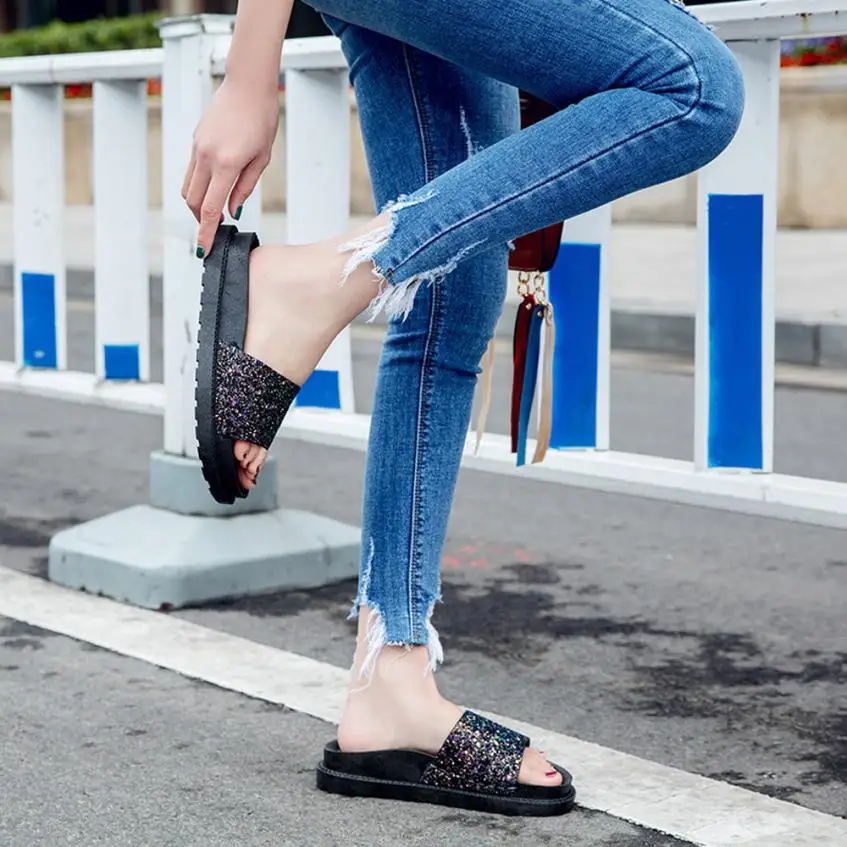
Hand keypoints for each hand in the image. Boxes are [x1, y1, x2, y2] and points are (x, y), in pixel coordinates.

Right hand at [182, 77, 279, 256]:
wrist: (247, 85)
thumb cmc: (262, 121)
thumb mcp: (261, 159)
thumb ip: (244, 188)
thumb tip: (232, 211)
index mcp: (226, 165)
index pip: (210, 209)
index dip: (206, 233)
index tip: (203, 250)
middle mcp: (206, 157)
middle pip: (193, 202)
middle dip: (200, 222)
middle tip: (214, 232)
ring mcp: (197, 148)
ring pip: (187, 187)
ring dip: (196, 205)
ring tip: (214, 213)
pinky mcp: (195, 141)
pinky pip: (191, 172)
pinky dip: (197, 187)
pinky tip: (213, 189)